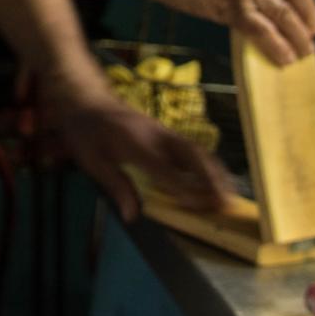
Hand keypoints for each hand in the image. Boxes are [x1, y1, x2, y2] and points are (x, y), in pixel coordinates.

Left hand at [40, 70, 231, 223]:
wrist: (87, 99)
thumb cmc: (86, 132)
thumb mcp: (92, 161)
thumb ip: (116, 186)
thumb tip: (132, 216)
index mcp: (136, 143)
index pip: (167, 170)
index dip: (185, 189)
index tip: (202, 206)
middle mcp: (156, 135)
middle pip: (191, 156)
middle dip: (211, 179)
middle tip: (226, 202)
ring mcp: (163, 132)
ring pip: (196, 150)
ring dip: (214, 171)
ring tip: (229, 193)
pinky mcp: (165, 132)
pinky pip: (191, 148)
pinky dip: (206, 164)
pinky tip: (214, 177)